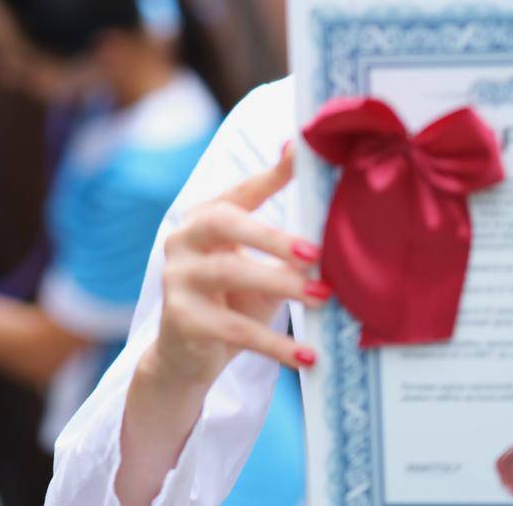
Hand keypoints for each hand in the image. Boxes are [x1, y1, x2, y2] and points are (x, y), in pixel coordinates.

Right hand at [144, 143, 328, 391]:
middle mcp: (183, 240)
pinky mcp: (182, 320)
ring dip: (281, 283)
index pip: (240, 192)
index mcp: (204, 220)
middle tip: (315, 252)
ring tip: (323, 298)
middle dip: (271, 235)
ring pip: (230, 271)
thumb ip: (288, 249)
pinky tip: (306, 355)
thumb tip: (335, 225)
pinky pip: (235, 328)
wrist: (185, 360)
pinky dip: (275, 344)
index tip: (300, 153)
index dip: (271, 175)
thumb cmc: (232, 305)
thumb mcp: (260, 270)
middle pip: (224, 221)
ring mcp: (177, 279)